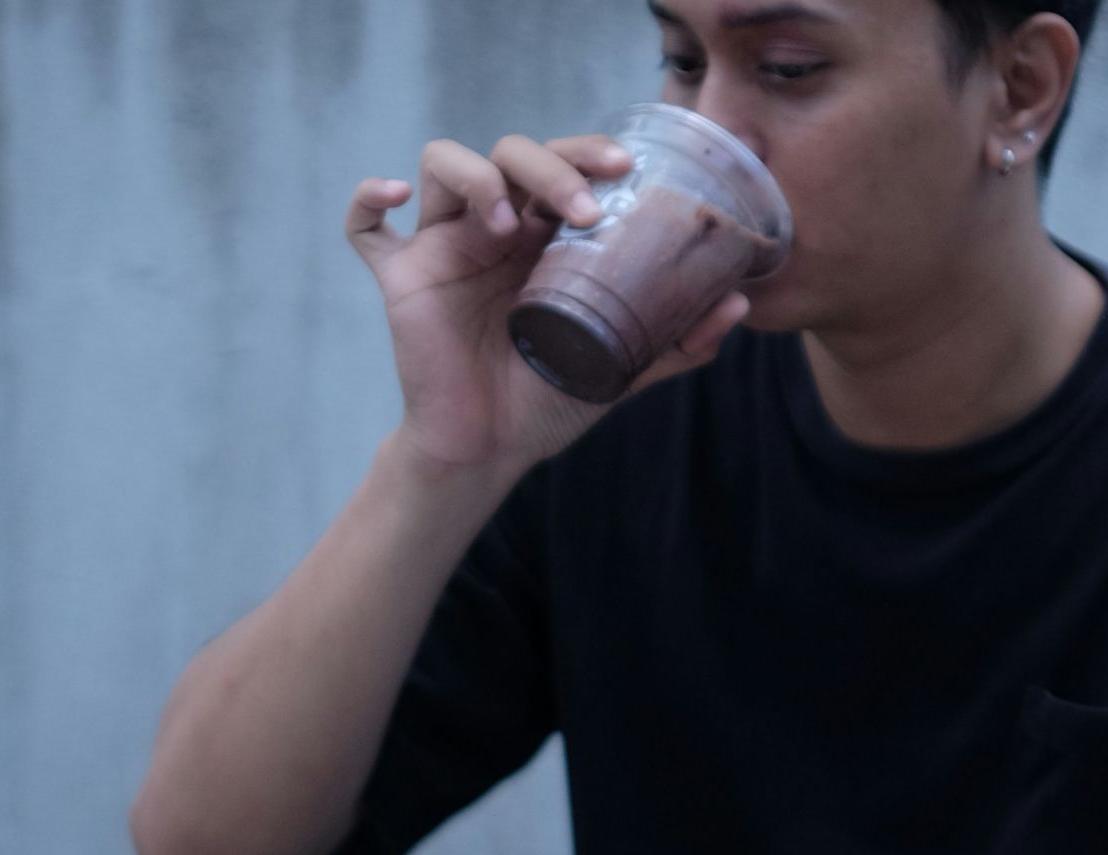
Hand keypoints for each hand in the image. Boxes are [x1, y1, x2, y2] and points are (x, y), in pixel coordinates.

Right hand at [343, 135, 749, 480]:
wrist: (491, 450)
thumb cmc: (550, 400)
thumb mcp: (624, 369)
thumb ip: (678, 341)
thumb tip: (742, 304)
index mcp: (546, 233)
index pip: (562, 162)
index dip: (587, 150)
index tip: (623, 170)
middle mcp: (496, 226)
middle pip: (510, 151)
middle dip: (548, 165)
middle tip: (579, 209)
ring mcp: (445, 247)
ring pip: (444, 164)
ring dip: (475, 177)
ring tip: (505, 223)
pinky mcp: (401, 278)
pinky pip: (366, 228)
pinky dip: (369, 200)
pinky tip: (392, 196)